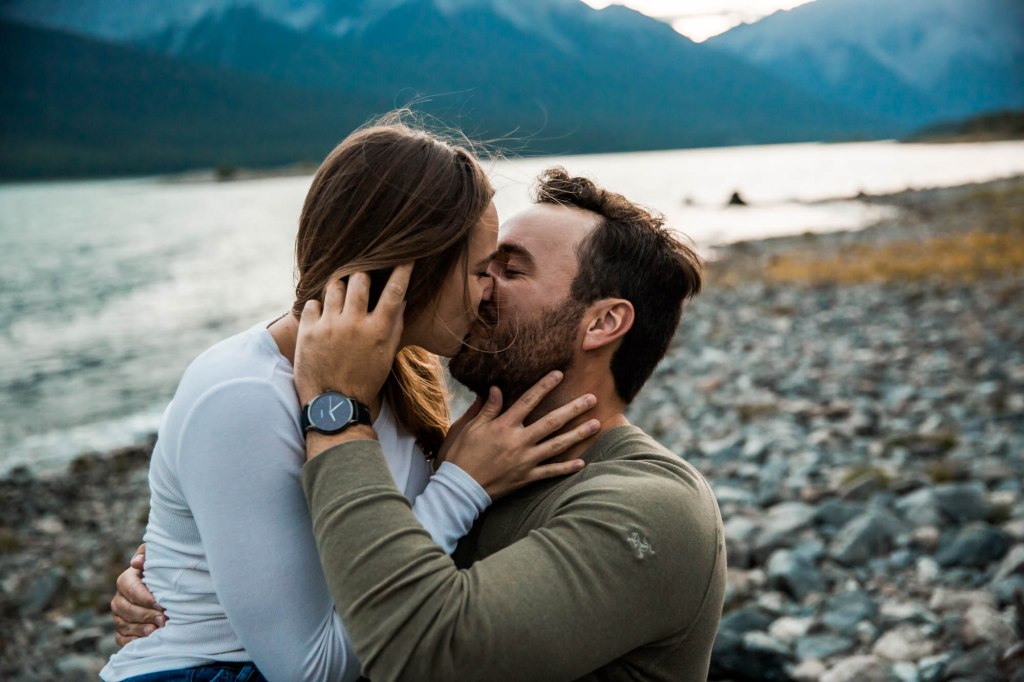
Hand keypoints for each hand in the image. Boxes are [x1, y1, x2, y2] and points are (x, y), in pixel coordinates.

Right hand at [111, 544, 165, 646]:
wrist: (169, 589)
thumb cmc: (164, 571)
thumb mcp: (158, 558)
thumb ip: (148, 554)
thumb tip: (136, 562)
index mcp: (126, 579)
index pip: (129, 587)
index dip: (144, 597)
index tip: (160, 603)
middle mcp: (119, 598)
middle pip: (125, 608)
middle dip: (145, 614)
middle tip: (163, 619)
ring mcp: (118, 616)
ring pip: (123, 624)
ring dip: (140, 628)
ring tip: (157, 630)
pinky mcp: (122, 631)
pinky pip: (121, 639)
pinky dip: (133, 641)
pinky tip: (148, 640)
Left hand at [294, 265, 411, 406]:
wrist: (334, 406)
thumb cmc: (365, 380)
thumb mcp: (386, 356)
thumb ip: (394, 326)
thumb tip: (401, 300)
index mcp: (377, 331)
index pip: (395, 290)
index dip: (402, 269)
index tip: (405, 255)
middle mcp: (354, 324)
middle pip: (360, 278)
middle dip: (362, 276)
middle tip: (360, 282)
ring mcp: (329, 326)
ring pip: (334, 286)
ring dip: (339, 288)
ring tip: (340, 301)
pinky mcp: (307, 331)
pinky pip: (313, 303)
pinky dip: (318, 307)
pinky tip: (323, 319)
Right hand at [443, 371, 599, 499]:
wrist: (460, 488)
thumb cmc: (461, 455)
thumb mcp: (468, 427)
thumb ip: (486, 409)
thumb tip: (496, 388)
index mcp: (504, 426)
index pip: (528, 401)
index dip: (544, 386)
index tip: (559, 374)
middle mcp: (518, 441)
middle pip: (551, 422)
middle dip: (573, 409)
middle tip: (592, 399)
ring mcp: (525, 461)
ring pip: (557, 445)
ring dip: (578, 434)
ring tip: (596, 424)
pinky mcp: (526, 478)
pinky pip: (551, 472)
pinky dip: (566, 468)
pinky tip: (582, 462)